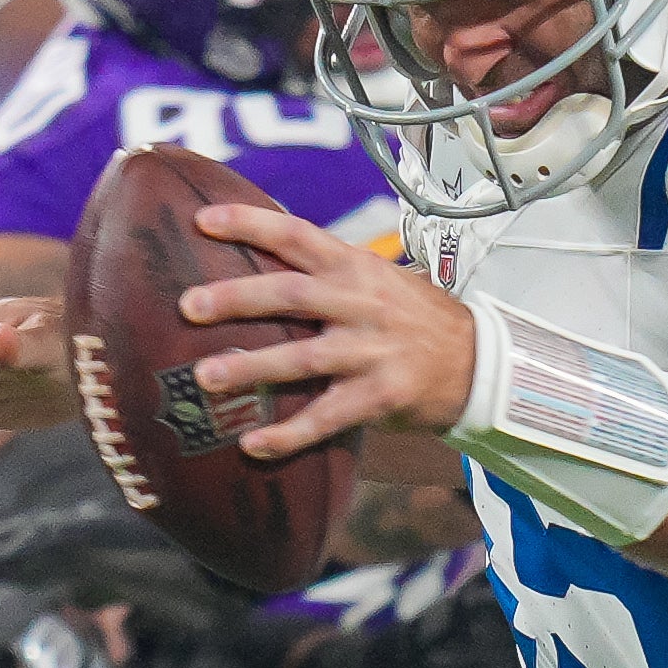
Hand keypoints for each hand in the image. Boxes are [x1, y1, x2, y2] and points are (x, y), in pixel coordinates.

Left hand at [178, 205, 478, 458]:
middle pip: (291, 295)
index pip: (298, 235)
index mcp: (356, 268)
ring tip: (206, 376)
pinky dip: (288, 434)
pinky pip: (327, 418)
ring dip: (252, 367)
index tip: (201, 222)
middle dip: (236, 298)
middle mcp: (362, 304)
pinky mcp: (380, 396)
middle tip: (189, 306)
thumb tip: (259, 258)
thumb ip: (328, 272)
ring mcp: (372, 352)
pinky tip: (252, 445)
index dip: (249, 225)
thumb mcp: (378, 280)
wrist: (478, 362)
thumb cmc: (416, 319)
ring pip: (303, 357)